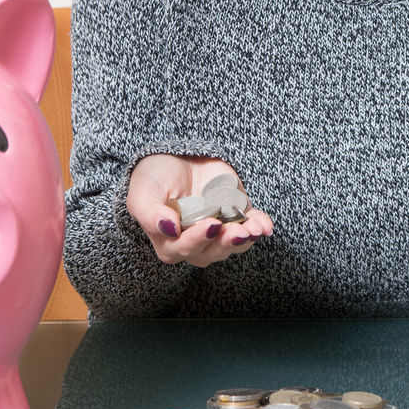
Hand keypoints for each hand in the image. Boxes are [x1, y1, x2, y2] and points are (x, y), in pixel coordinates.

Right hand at [127, 152, 273, 267]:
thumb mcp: (143, 192)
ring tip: (254, 229)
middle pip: (212, 251)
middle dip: (226, 242)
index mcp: (170, 242)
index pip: (184, 248)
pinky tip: (265, 226)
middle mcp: (196, 241)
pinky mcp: (236, 215)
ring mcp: (218, 230)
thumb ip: (149, 214)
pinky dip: (259, 226)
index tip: (211, 224)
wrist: (177, 156)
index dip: (198, 239)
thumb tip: (170, 228)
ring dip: (245, 238)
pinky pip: (251, 227)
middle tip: (237, 231)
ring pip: (233, 244)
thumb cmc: (155, 177)